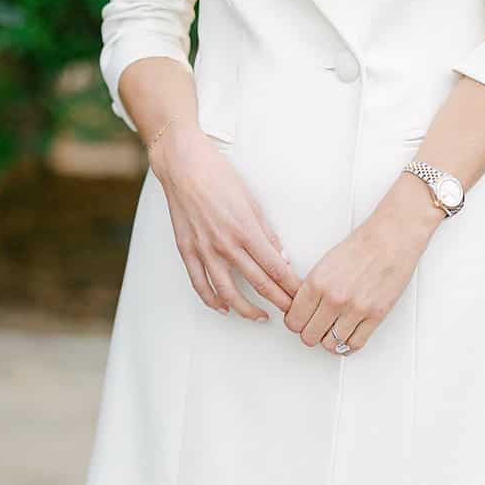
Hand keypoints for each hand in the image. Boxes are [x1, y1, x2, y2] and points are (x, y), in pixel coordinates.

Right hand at [153, 123, 300, 319]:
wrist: (183, 167)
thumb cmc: (219, 177)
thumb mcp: (252, 201)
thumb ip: (266, 233)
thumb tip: (281, 257)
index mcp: (246, 230)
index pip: (276, 269)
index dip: (291, 287)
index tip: (301, 296)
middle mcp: (226, 245)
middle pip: (258, 284)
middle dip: (279, 302)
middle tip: (291, 314)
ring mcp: (204, 250)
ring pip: (228, 292)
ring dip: (246, 309)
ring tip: (260, 317)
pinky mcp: (187, 250)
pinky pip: (200, 283)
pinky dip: (212, 300)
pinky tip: (223, 307)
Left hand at [283, 194, 437, 353]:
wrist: (391, 239)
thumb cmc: (361, 247)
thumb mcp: (323, 264)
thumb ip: (310, 289)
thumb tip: (299, 310)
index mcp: (316, 283)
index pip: (293, 320)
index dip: (295, 323)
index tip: (300, 320)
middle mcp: (334, 298)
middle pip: (308, 336)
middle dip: (310, 333)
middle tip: (315, 326)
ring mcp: (355, 309)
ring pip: (330, 345)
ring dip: (328, 340)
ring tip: (332, 329)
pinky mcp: (376, 315)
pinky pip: (355, 345)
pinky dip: (348, 345)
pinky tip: (346, 336)